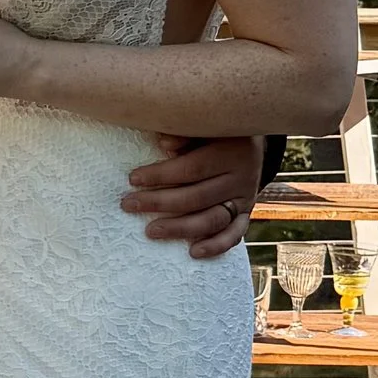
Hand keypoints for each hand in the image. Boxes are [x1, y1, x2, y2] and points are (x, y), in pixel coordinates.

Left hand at [122, 134, 261, 259]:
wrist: (249, 141)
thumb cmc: (214, 131)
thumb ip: (185, 132)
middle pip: (198, 197)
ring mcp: (245, 197)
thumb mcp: (203, 125)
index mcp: (232, 151)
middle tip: (128, 205)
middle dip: (159, 203)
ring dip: (180, 228)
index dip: (161, 175)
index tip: (133, 179)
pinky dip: (216, 246)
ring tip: (150, 231)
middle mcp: (242, 176)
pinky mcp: (246, 213)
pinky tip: (193, 252)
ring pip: (213, 219)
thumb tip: (164, 142)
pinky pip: (234, 234)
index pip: (193, 168)